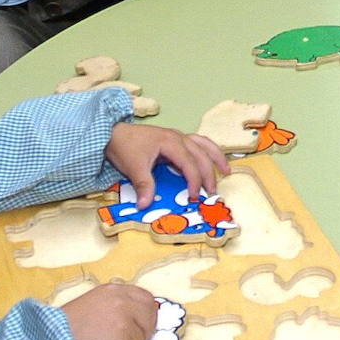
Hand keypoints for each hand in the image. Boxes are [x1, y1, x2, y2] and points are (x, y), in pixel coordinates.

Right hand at [60, 283, 157, 339]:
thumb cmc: (70, 325)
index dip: (146, 314)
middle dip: (143, 332)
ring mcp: (124, 326)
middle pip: (150, 319)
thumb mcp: (94, 302)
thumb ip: (116, 304)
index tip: (141, 324)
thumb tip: (137, 313)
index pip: (147, 299)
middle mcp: (123, 304)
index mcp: (115, 291)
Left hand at [105, 123, 228, 207]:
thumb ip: (143, 186)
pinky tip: (211, 159)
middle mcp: (177, 137)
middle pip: (200, 155)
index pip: (189, 163)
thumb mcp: (133, 168)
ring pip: (203, 144)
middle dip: (209, 174)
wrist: (113, 133)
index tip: (194, 197)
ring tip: (226, 171)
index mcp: (170, 142)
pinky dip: (207, 151)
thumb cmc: (125, 147)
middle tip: (212, 193)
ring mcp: (177, 136)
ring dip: (215, 157)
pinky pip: (197, 143)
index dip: (194, 181)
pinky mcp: (174, 139)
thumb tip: (145, 205)